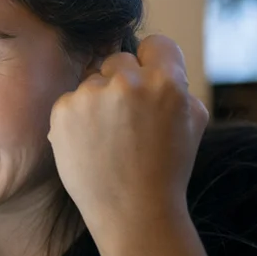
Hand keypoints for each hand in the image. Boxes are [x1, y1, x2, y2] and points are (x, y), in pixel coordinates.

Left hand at [47, 35, 208, 233]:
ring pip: (92, 81)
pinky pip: (70, 100)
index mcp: (166, 81)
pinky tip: (90, 144)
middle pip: (119, 59)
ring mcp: (91, 96)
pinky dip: (76, 118)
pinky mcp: (63, 111)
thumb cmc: (167, 169)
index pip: (156, 43)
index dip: (153, 62)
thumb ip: (178, 85)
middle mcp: (127, 82)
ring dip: (98, 101)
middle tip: (127, 119)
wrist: (133, 212)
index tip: (149, 80)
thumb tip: (157, 64)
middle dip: (123, 82)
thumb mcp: (193, 122)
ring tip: (109, 139)